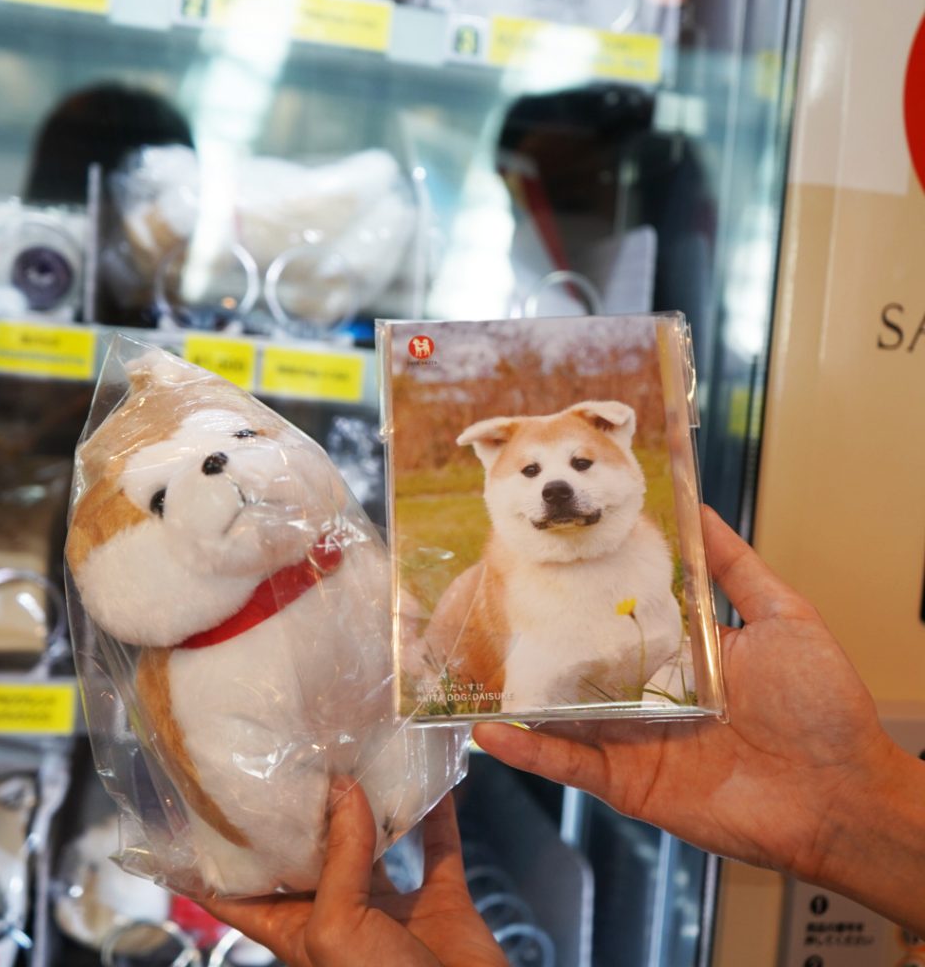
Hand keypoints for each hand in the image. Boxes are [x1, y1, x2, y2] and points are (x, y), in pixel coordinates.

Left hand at [203, 783, 506, 966]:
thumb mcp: (337, 930)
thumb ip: (339, 859)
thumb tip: (344, 789)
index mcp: (299, 933)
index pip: (243, 893)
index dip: (221, 858)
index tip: (202, 808)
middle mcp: (342, 915)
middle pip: (315, 852)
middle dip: (307, 807)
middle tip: (297, 754)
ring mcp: (393, 910)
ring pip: (377, 843)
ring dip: (374, 802)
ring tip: (363, 754)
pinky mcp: (441, 902)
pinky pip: (438, 847)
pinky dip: (438, 813)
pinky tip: (432, 778)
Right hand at [473, 506, 924, 932]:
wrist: (840, 795)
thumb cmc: (822, 705)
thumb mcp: (783, 615)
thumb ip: (735, 567)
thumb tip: (701, 510)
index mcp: (678, 653)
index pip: (617, 617)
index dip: (582, 593)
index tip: (543, 560)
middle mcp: (648, 693)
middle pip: (578, 664)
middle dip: (535, 642)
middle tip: (483, 610)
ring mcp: (632, 738)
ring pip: (560, 713)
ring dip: (515, 696)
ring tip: (463, 670)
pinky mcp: (626, 781)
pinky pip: (569, 763)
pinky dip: (529, 750)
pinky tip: (491, 731)